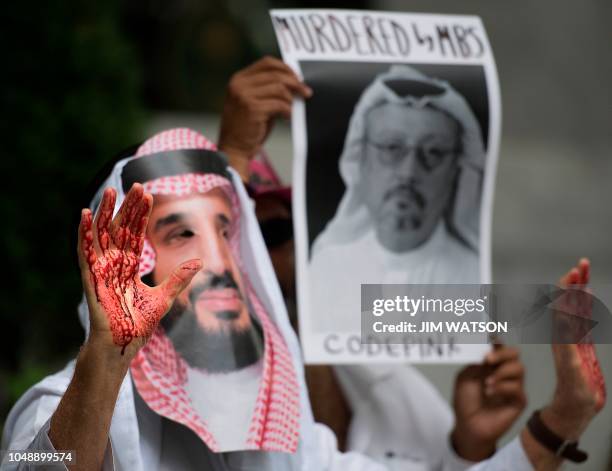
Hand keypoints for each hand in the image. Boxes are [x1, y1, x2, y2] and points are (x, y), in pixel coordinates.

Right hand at [78, 183, 200, 360]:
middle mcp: (114, 264)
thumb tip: (199, 261)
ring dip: (104, 213)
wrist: (124, 346)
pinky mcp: (92, 278)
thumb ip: (179, 278)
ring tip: (109, 191)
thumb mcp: (165, 297)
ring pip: (102, 235)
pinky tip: (85, 214)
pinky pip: (85, 252)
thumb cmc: (140, 326)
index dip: (140, 215)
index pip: (135, 235)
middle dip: (127, 208)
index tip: (148, 195)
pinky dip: (84, 233)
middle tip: (137, 186)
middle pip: (120, 229)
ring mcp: (102, 270)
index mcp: (129, 267)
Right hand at [217, 56, 311, 180]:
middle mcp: (239, 84)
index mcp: (239, 79)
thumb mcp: (254, 102)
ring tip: (292, 108)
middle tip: (306, 92)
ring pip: (279, 88)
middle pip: (276, 74)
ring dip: (291, 99)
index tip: (298, 78)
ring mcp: (244, 96)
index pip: (267, 63)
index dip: (285, 68)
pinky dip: (288, 110)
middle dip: (295, 83)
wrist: (234, 148)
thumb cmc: (248, 127)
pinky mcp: (252, 109)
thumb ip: (268, 90)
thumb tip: (295, 82)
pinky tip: (287, 117)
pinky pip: (279, 104)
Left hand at [451, 344, 525, 460]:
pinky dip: (502, 387)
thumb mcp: (465, 377)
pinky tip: (490, 392)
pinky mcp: (518, 401)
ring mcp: (513, 386)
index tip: (490, 336)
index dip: (497, 340)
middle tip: (488, 359)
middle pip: (514, 354)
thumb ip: (476, 363)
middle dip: (502, 353)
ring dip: (501, 372)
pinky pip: (517, 388)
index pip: (499, 347)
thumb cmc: (465, 401)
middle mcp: (504, 373)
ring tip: (487, 382)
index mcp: (491, 365)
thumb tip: (487, 349)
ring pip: (519, 368)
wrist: (468, 425)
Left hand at [542, 258, 605, 437]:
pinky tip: (587, 298)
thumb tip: (562, 317)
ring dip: (579, 290)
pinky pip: (582, 320)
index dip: (569, 287)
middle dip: (576, 282)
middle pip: (570, 301)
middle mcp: (566, 334)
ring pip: (576, 308)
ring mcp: (574, 339)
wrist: (573, 408)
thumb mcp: (570, 365)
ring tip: (583, 272)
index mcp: (562, 335)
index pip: (564, 304)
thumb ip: (566, 342)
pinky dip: (585, 306)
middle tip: (582, 263)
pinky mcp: (582, 346)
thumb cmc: (572, 391)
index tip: (574, 270)